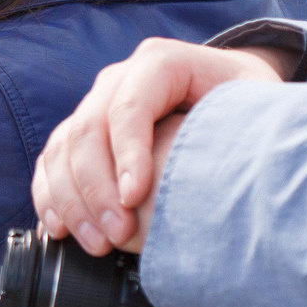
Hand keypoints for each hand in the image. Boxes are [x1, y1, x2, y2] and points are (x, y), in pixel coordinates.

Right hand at [33, 41, 283, 253]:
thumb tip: (231, 173)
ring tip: (97, 243)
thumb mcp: (255, 106)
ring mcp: (97, 103)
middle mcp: (120, 78)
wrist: (231, 92)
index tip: (135, 200)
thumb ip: (242, 127)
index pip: (130, 106)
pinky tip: (60, 229)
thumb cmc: (247, 105)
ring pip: (64, 147)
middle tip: (117, 235)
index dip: (127, 154)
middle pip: (89, 128)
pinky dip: (51, 196)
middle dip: (97, 187)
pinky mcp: (84, 132)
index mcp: (161, 63)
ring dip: (73, 199)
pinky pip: (53, 160)